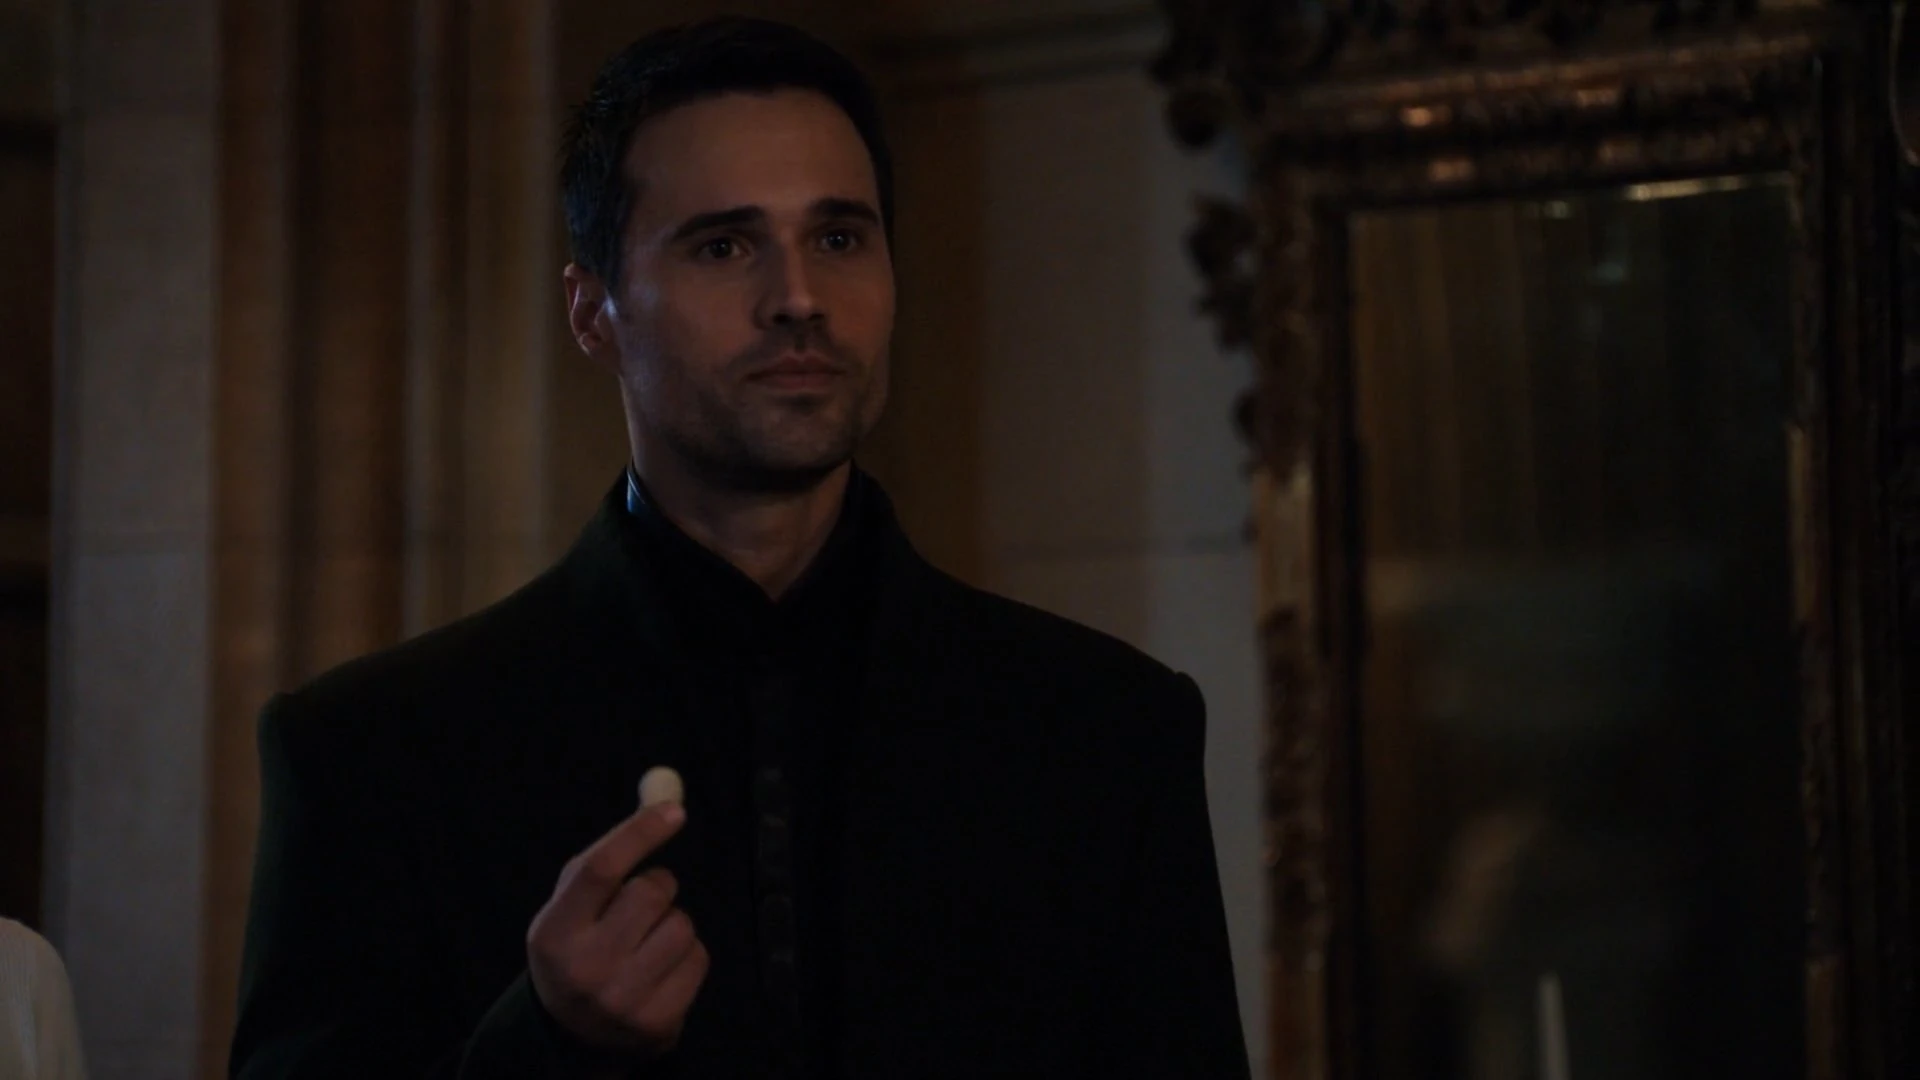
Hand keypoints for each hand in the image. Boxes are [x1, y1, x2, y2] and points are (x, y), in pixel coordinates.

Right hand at [526, 802, 709, 1058]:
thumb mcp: (572, 904)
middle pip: (650, 892)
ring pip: (682, 924)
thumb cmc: (578, 947)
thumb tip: (665, 795)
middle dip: (656, 886)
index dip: (639, 833)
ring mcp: (622, 999)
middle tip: (641, 905)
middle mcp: (584, 968)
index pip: (600, 869)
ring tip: (647, 943)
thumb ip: (612, 850)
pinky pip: (699, 957)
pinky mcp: (657, 1022)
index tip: (674, 811)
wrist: (572, 1034)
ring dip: (674, 923)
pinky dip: (688, 955)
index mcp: (553, 932)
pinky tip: (661, 970)